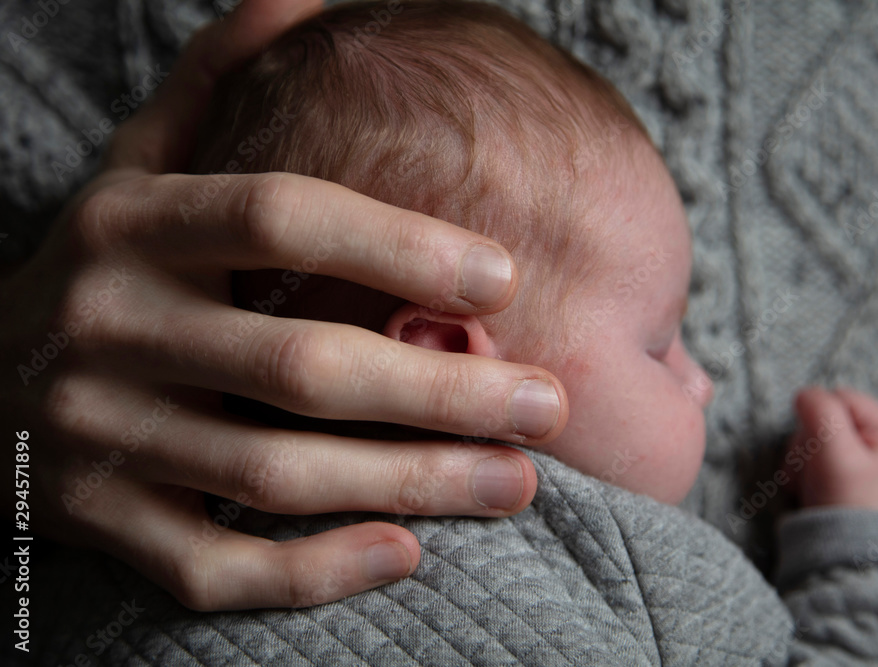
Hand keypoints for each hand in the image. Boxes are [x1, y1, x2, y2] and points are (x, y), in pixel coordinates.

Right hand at [0, 0, 566, 610]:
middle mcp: (105, 327)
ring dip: (410, 484)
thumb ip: (216, 86)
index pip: (280, 218)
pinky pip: (211, 567)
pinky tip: (404, 554)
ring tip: (518, 482)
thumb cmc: (111, 271)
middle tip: (548, 406)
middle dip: (442, 392)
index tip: (506, 278)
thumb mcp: (140, 166)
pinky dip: (311, 571)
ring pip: (272, 475)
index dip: (399, 246)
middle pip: (301, 367)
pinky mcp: (96, 523)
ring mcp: (94, 436)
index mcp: (130, 225)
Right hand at [784, 387, 877, 512]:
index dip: (819, 416)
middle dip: (807, 442)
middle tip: (811, 468)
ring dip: (799, 458)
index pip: (839, 397)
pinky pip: (807, 458)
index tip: (817, 446)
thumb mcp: (836, 451)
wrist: (843, 553)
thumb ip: (821, 412)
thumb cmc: (846, 501)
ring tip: (807, 482)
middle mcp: (873, 442)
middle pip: (822, 417)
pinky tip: (804, 488)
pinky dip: (799, 471)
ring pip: (810, 437)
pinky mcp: (836, 475)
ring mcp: (854, 459)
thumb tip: (804, 393)